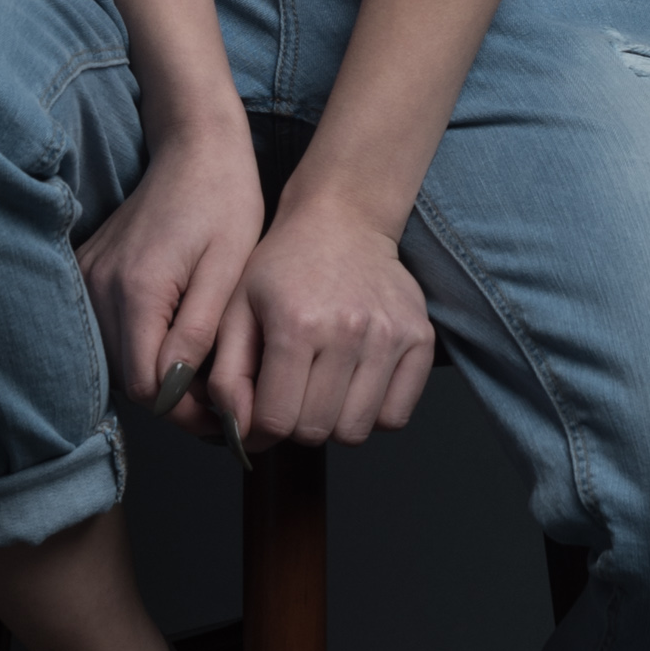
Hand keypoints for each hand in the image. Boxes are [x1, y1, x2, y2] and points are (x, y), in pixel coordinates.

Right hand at [76, 110, 264, 437]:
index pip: (149, 389)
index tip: (227, 411)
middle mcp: (100, 287)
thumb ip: (198, 333)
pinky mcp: (88, 272)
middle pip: (130, 382)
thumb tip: (176, 392)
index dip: (188, 410)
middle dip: (175, 398)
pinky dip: (140, 348)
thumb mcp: (227, 269)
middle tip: (222, 392)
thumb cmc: (223, 202)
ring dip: (157, 375)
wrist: (195, 147)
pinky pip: (109, 334)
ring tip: (204, 366)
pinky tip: (176, 338)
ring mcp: (88, 278)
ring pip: (117, 363)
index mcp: (138, 288)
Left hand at [207, 188, 434, 449]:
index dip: (260, 431)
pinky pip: (396, 416)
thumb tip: (240, 433)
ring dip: (334, 422)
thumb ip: (228, 375)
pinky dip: (374, 414)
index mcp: (295, 323)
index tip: (258, 418)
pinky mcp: (421, 338)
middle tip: (292, 395)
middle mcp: (347, 330)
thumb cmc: (285, 264)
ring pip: (356, 431)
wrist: (343, 218)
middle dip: (295, 424)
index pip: (277, 420)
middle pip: (316, 431)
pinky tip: (356, 384)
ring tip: (324, 387)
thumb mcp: (237, 308)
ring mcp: (389, 335)